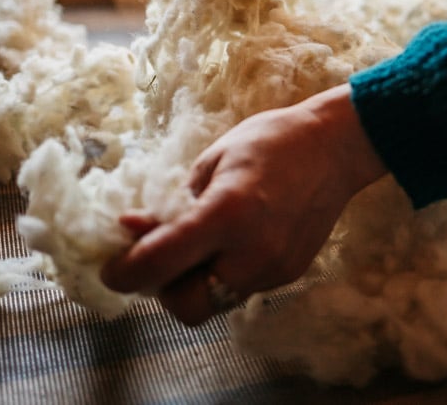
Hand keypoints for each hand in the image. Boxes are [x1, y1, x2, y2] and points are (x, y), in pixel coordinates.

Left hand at [100, 84, 385, 325]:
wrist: (336, 147)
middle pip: (187, 306)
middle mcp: (251, 252)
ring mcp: (274, 269)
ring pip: (216, 302)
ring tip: (198, 247)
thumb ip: (172, 205)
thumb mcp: (211, 162)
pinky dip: (225, 274)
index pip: (158, 264)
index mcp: (225, 214)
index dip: (123, 273)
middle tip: (160, 259)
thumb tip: (132, 229)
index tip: (110, 270)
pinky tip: (233, 241)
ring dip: (195, 284)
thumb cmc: (270, 141)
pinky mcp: (289, 274)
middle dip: (163, 290)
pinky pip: (242, 288)